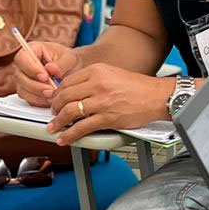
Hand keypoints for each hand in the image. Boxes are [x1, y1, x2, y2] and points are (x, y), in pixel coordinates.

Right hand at [13, 40, 80, 104]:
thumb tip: (51, 68)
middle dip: (35, 85)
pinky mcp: (27, 90)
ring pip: (22, 89)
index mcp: (33, 49)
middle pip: (19, 76)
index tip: (45, 76)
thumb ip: (61, 64)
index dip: (31, 68)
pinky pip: (27, 98)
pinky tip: (49, 100)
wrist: (73, 72)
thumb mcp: (70, 59)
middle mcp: (25, 64)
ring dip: (37, 95)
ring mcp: (24, 78)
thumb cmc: (70, 61)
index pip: (22, 58)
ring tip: (52, 95)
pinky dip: (38, 101)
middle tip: (50, 90)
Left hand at [47, 63, 173, 144]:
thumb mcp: (111, 74)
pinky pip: (81, 127)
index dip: (56, 94)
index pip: (67, 82)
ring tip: (53, 128)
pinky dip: (69, 135)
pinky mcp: (107, 118)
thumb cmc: (137, 87)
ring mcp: (101, 101)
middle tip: (52, 114)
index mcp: (96, 71)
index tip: (54, 101)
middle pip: (64, 96)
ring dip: (57, 122)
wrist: (156, 96)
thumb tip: (74, 91)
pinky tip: (64, 138)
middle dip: (54, 108)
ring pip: (69, 112)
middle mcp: (97, 84)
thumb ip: (92, 80)